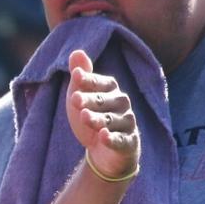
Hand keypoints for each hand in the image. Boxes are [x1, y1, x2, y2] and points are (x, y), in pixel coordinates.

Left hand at [65, 49, 140, 179]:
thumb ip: (80, 76)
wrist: (102, 151)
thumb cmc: (92, 116)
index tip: (75, 76)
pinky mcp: (129, 143)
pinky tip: (103, 136)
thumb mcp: (82, 96)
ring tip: (85, 117)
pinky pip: (121, 140)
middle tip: (75, 100)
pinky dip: (112, 139)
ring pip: (111, 120)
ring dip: (98, 119)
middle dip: (90, 100)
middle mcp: (122, 103)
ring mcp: (127, 123)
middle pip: (103, 101)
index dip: (87, 80)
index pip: (99, 82)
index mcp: (111, 89)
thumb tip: (76, 52)